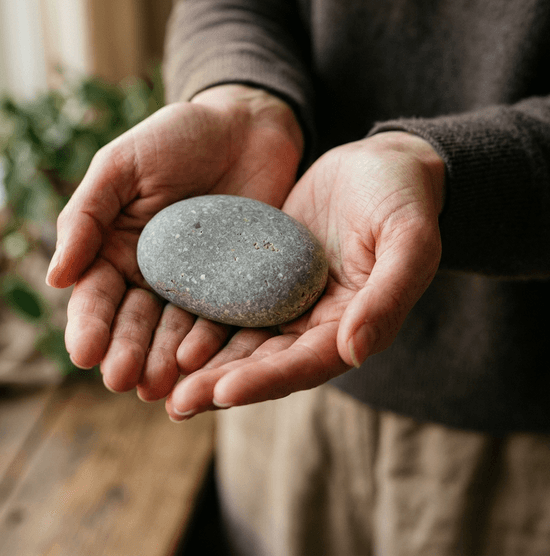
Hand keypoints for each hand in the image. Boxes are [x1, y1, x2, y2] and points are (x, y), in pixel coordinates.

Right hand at [45, 85, 303, 395]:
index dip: (90, 325)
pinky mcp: (238, 284)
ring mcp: (197, 283)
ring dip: (166, 360)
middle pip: (135, 322)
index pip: (97, 295)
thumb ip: (86, 215)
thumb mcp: (121, 166)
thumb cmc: (177, 137)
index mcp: (116, 250)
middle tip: (124, 380)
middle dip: (127, 351)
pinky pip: (224, 317)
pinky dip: (213, 342)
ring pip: (176, 329)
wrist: (246, 127)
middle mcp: (153, 275)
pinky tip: (205, 364)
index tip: (85, 353)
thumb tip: (55, 277)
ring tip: (161, 387)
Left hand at [165, 131, 445, 419]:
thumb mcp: (408, 238)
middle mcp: (316, 322)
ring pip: (242, 340)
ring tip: (161, 381)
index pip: (306, 364)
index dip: (265, 381)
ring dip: (205, 363)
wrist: (381, 164)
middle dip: (222, 384)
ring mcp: (288, 300)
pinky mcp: (265, 275)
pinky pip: (231, 301)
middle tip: (177, 404)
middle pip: (265, 363)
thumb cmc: (404, 197)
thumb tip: (354, 351)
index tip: (222, 393)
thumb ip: (388, 294)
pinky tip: (166, 326)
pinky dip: (202, 318)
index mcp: (353, 325)